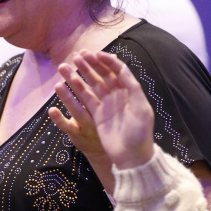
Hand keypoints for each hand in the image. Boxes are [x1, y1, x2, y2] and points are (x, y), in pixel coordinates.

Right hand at [49, 50, 154, 169]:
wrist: (131, 157)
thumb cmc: (139, 133)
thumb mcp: (141, 109)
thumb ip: (132, 87)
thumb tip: (122, 68)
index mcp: (130, 91)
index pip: (118, 70)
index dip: (107, 61)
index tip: (95, 54)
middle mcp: (118, 95)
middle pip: (103, 75)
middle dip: (92, 64)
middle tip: (78, 54)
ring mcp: (107, 105)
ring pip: (92, 85)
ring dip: (81, 74)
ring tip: (69, 64)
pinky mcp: (97, 115)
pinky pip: (86, 99)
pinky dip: (77, 90)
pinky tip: (69, 82)